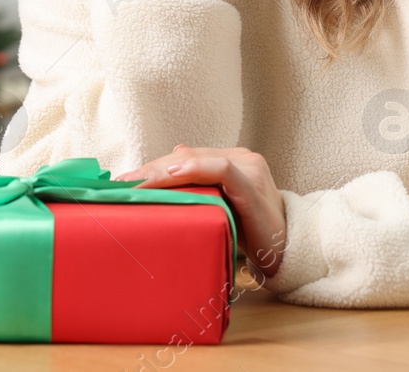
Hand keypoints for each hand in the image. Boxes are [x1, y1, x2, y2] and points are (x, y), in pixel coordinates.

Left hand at [112, 145, 287, 278]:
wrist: (287, 252)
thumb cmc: (252, 233)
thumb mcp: (220, 209)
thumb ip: (200, 190)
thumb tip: (170, 167)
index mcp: (230, 162)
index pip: (184, 158)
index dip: (154, 168)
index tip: (123, 183)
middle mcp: (240, 158)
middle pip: (187, 157)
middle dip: (151, 170)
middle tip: (121, 184)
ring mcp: (248, 168)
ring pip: (199, 159)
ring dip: (164, 170)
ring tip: (137, 183)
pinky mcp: (252, 184)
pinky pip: (221, 169)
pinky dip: (195, 167)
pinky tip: (173, 172)